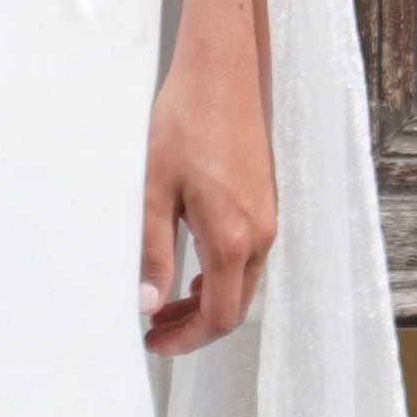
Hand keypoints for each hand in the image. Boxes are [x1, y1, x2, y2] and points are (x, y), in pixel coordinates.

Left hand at [140, 38, 274, 354]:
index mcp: (233, 238)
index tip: (152, 343)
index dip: (186, 340)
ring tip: (165, 304)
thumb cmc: (184, 122)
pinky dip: (220, 275)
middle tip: (153, 330)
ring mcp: (268, 218)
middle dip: (195, 326)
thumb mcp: (154, 191)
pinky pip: (248, 258)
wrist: (223, 73)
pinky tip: (191, 269)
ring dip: (206, 301)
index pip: (219, 316)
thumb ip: (153, 252)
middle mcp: (260, 235)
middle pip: (235, 307)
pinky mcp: (266, 202)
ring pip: (242, 283)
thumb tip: (148, 305)